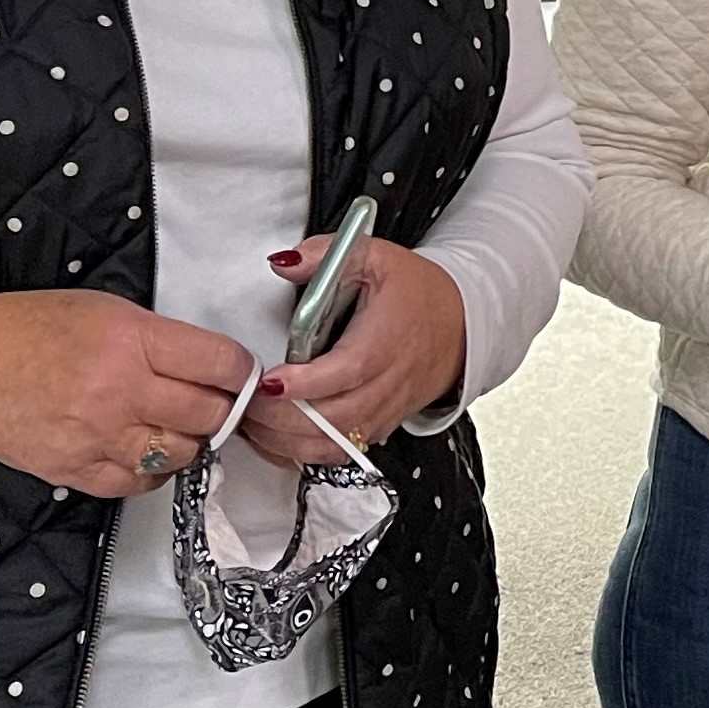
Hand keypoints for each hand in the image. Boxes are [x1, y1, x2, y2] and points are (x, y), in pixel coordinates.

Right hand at [0, 288, 258, 497]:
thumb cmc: (28, 331)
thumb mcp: (107, 311)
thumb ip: (162, 340)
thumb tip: (213, 368)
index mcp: (131, 341)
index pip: (221, 365)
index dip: (240, 373)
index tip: (238, 376)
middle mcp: (119, 391)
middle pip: (210, 414)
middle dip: (219, 408)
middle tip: (206, 401)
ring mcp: (98, 436)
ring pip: (183, 454)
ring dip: (186, 441)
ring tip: (167, 423)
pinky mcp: (78, 470)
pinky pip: (142, 484)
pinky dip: (152, 470)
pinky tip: (140, 448)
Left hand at [243, 236, 466, 464]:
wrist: (463, 324)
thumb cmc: (418, 294)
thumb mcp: (375, 256)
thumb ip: (325, 255)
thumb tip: (283, 263)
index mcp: (385, 340)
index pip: (346, 371)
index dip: (305, 383)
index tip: (270, 381)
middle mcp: (388, 382)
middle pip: (334, 417)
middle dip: (283, 418)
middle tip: (245, 404)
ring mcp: (386, 409)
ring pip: (336, 442)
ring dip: (290, 441)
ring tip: (253, 424)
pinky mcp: (381, 425)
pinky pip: (342, 453)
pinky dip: (306, 453)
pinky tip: (278, 440)